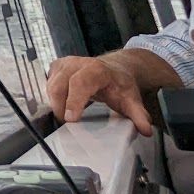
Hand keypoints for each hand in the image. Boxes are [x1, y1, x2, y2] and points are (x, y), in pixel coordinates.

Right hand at [45, 51, 161, 136]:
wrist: (115, 68)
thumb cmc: (120, 85)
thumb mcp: (131, 99)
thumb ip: (138, 115)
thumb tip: (145, 129)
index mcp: (96, 69)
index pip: (80, 83)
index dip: (74, 100)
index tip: (71, 119)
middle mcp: (77, 63)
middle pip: (60, 85)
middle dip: (60, 107)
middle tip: (68, 124)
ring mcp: (65, 64)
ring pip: (51, 85)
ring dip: (56, 104)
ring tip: (67, 116)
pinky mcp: (56, 67)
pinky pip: (48, 84)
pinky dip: (52, 98)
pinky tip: (62, 105)